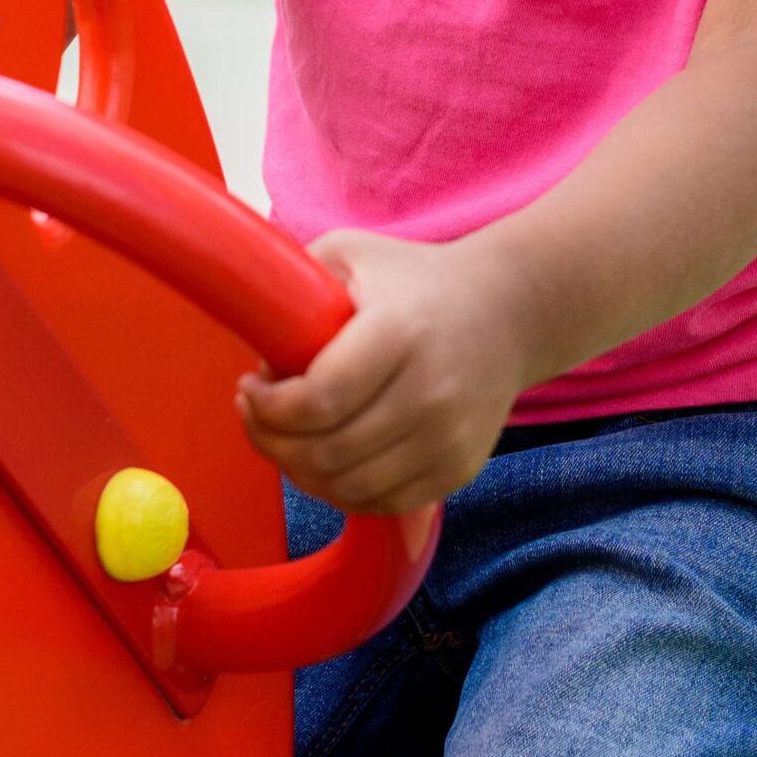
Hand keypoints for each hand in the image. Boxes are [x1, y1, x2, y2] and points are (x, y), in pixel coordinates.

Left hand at [236, 227, 536, 515]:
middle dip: (271, 441)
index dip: (268, 408)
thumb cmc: (414, 280)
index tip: (249, 388)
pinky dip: (340, 490)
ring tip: (286, 437)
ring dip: (299, 470)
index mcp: (399, 333)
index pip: (318, 399)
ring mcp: (448, 438)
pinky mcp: (457, 470)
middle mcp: (429, 392)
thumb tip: (255, 343)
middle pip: (327, 453)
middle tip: (256, 416)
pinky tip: (325, 457)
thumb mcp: (352, 253)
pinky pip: (381, 503)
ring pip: (348, 488)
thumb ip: (295, 283)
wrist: (507, 312)